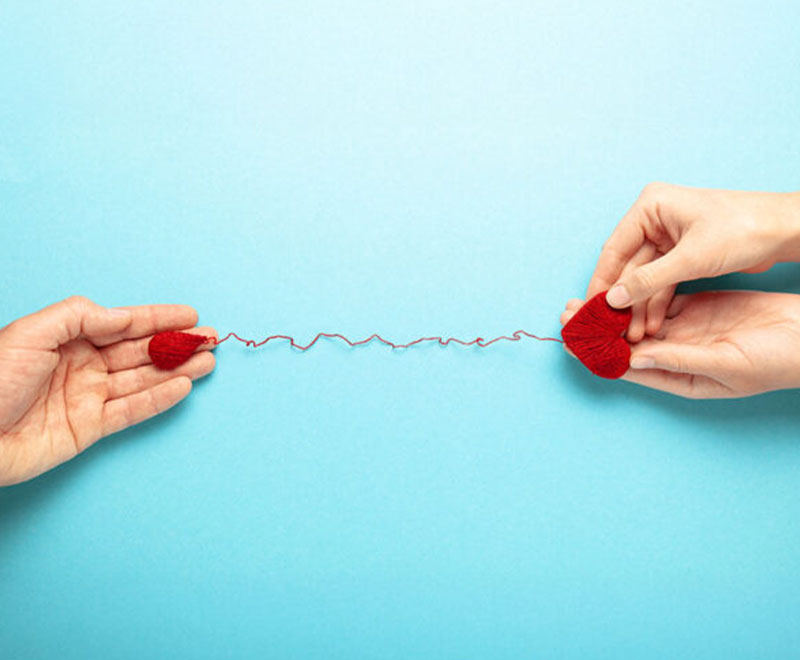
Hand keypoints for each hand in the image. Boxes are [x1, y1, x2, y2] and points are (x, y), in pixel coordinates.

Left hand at [0, 296, 216, 485]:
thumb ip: (80, 316)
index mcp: (68, 338)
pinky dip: (159, 399)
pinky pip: (132, 411)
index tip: (189, 315)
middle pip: (139, 351)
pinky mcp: (90, 428)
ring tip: (208, 361)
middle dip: (176, 343)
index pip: (123, 324)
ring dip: (176, 369)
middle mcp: (82, 365)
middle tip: (210, 339)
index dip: (158, 318)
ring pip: (142, 379)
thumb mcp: (31, 333)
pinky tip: (182, 386)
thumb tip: (123, 317)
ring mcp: (88, 397)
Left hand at [561, 290, 799, 398]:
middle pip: (623, 343)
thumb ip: (679, 360)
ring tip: (582, 299)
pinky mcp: (694, 307)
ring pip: (636, 320)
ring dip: (610, 310)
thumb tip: (633, 358)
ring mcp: (683, 330)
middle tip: (566, 314)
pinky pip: (657, 300)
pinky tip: (615, 286)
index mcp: (678, 377)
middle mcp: (674, 355)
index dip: (596, 355)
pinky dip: (636, 294)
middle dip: (594, 330)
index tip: (569, 343)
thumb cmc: (776, 361)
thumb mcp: (726, 364)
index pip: (626, 368)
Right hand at [587, 183, 799, 341]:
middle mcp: (654, 219)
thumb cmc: (744, 229)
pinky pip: (660, 280)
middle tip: (612, 328)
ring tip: (634, 334)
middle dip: (623, 300)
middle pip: (627, 266)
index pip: (614, 249)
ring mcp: (667, 237)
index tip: (591, 309)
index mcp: (650, 207)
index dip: (602, 281)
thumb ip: (648, 281)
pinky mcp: (680, 253)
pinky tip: (651, 324)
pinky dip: (656, 302)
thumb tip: (613, 300)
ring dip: (639, 306)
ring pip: (643, 277)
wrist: (785, 230)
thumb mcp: (692, 259)